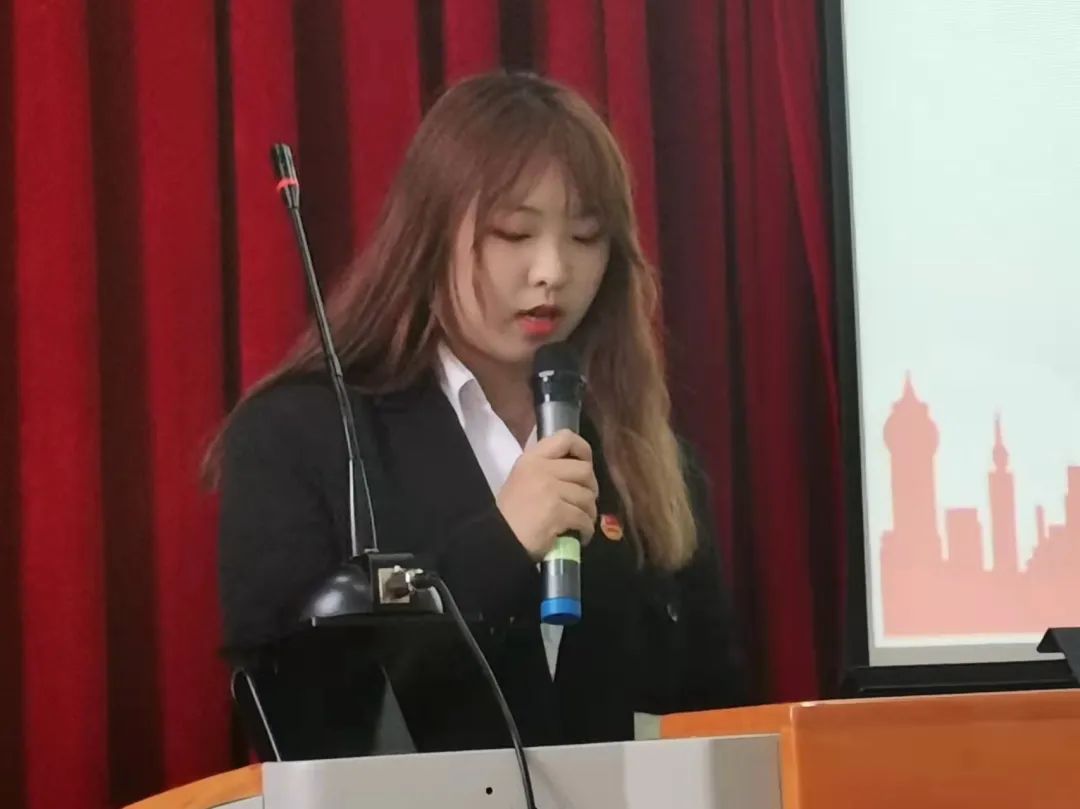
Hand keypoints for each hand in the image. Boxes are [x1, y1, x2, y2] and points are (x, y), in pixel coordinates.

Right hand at [497, 430, 598, 560]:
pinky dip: (586, 529)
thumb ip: (545, 469)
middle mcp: (541, 469)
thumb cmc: (511, 513)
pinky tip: (580, 535)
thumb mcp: (522, 478)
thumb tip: (576, 470)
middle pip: (584, 470)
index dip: (583, 449)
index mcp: (532, 458)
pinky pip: (583, 517)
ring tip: (582, 522)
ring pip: (587, 497)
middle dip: (591, 488)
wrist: (498, 539)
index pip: (565, 438)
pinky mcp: (557, 511)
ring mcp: (550, 490)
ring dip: (589, 512)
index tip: (585, 463)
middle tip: (585, 502)